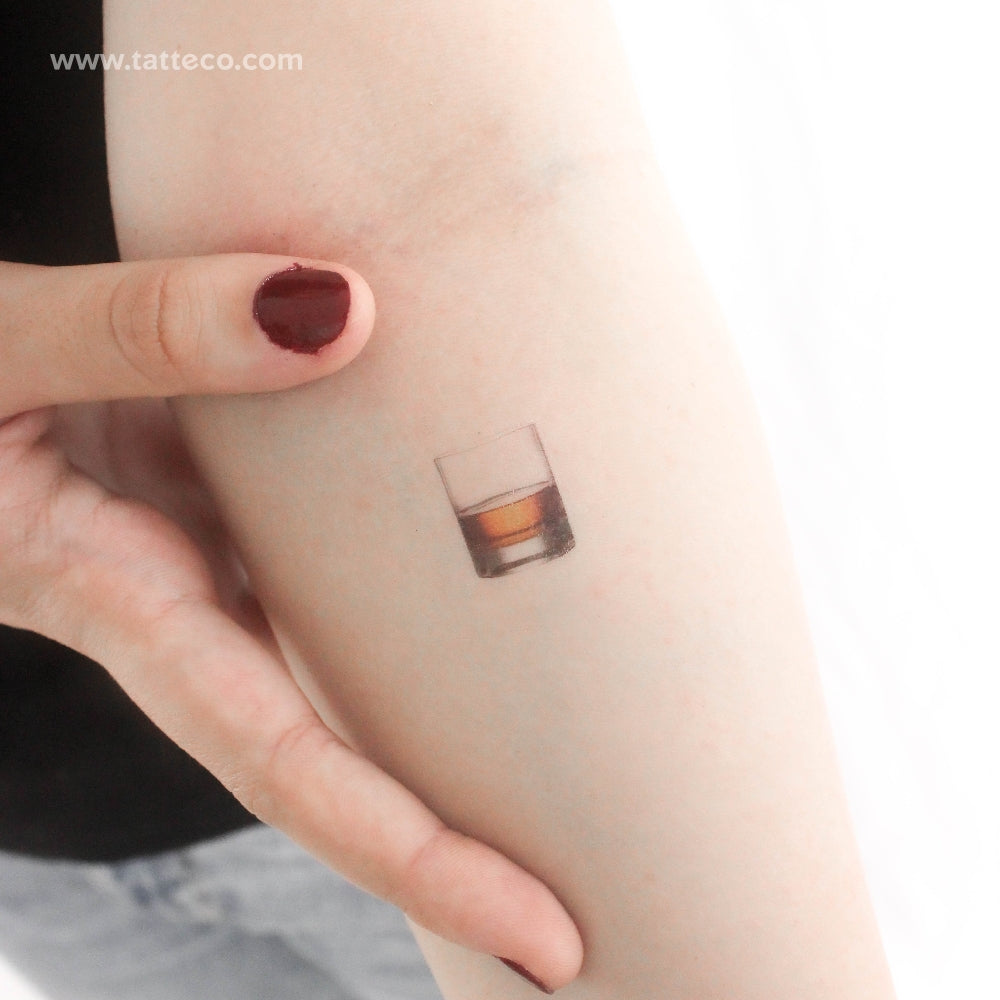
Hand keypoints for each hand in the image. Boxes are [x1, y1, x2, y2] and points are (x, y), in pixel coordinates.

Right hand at [0, 254, 582, 991]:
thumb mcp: (0, 353)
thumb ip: (141, 329)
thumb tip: (336, 314)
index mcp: (120, 603)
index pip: (292, 767)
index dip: (417, 858)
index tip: (545, 947)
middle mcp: (185, 609)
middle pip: (345, 756)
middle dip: (467, 843)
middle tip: (603, 911)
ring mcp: (214, 566)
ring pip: (350, 667)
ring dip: (456, 727)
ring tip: (591, 761)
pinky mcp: (229, 511)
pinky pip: (340, 570)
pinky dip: (416, 595)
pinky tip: (493, 577)